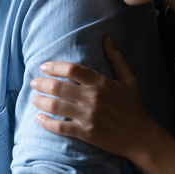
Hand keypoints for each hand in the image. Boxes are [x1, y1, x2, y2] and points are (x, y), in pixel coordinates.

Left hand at [30, 35, 150, 158]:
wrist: (141, 137)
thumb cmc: (134, 106)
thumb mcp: (129, 79)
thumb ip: (117, 57)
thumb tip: (106, 37)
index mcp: (101, 83)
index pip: (72, 69)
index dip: (54, 67)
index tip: (44, 67)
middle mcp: (93, 98)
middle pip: (59, 87)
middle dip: (41, 83)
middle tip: (33, 82)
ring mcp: (88, 116)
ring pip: (56, 106)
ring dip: (40, 101)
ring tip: (33, 98)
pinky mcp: (86, 133)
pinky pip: (60, 127)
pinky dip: (47, 122)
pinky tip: (39, 118)